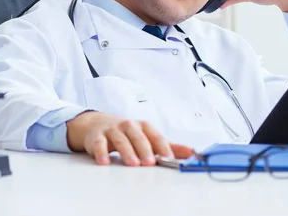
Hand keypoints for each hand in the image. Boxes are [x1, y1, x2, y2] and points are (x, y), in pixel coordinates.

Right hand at [66, 111, 192, 165]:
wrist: (96, 124)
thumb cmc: (126, 132)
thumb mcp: (147, 136)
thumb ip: (167, 145)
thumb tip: (190, 152)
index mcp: (143, 126)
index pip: (155, 136)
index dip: (163, 147)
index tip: (170, 158)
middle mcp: (128, 126)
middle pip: (138, 136)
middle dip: (144, 149)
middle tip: (150, 162)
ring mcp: (112, 130)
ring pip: (120, 140)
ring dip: (127, 151)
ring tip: (132, 163)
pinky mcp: (96, 137)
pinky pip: (99, 144)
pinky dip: (101, 153)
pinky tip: (104, 162)